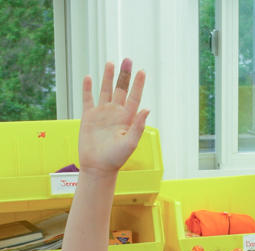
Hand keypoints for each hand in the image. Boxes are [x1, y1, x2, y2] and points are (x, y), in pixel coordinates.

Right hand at [78, 59, 148, 175]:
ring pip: (105, 91)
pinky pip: (88, 99)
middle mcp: (115, 114)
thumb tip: (147, 109)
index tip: (142, 72)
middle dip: (124, 75)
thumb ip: (138, 126)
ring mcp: (102, 114)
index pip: (134, 97)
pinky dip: (88, 89)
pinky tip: (89, 78)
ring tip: (111, 63)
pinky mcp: (89, 117)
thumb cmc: (116, 159)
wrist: (97, 167)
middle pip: (121, 90)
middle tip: (127, 60)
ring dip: (108, 77)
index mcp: (127, 119)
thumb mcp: (130, 143)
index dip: (138, 85)